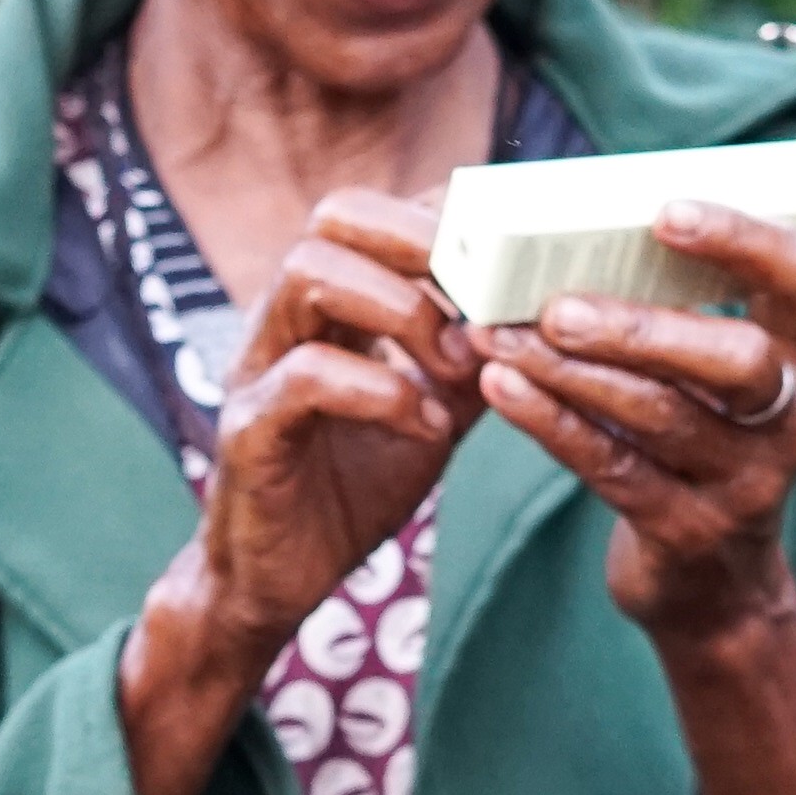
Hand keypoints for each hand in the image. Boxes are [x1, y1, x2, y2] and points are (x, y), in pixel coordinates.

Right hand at [117, 191, 476, 794]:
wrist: (277, 583)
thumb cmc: (350, 487)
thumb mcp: (435, 411)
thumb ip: (475, 360)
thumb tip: (548, 316)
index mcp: (326, 306)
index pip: (378, 211)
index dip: (446, 217)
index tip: (510, 259)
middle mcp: (283, 321)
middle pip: (335, 216)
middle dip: (423, 240)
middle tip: (487, 295)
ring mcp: (257, 369)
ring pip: (310, 273)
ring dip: (404, 309)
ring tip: (459, 364)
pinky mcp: (248, 432)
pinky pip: (306, 377)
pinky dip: (383, 391)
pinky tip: (429, 428)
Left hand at [477, 200, 795, 794]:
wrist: (712, 591)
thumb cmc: (690, 451)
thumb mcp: (705, 386)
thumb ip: (668, 317)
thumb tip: (564, 228)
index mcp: (793, 359)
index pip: (793, 276)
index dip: (737, 237)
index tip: (663, 209)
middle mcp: (786, 419)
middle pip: (733, 358)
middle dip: (642, 325)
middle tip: (557, 304)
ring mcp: (744, 483)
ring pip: (658, 415)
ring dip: (571, 373)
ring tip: (498, 335)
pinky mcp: (688, 532)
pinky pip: (614, 470)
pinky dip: (551, 425)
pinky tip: (500, 386)